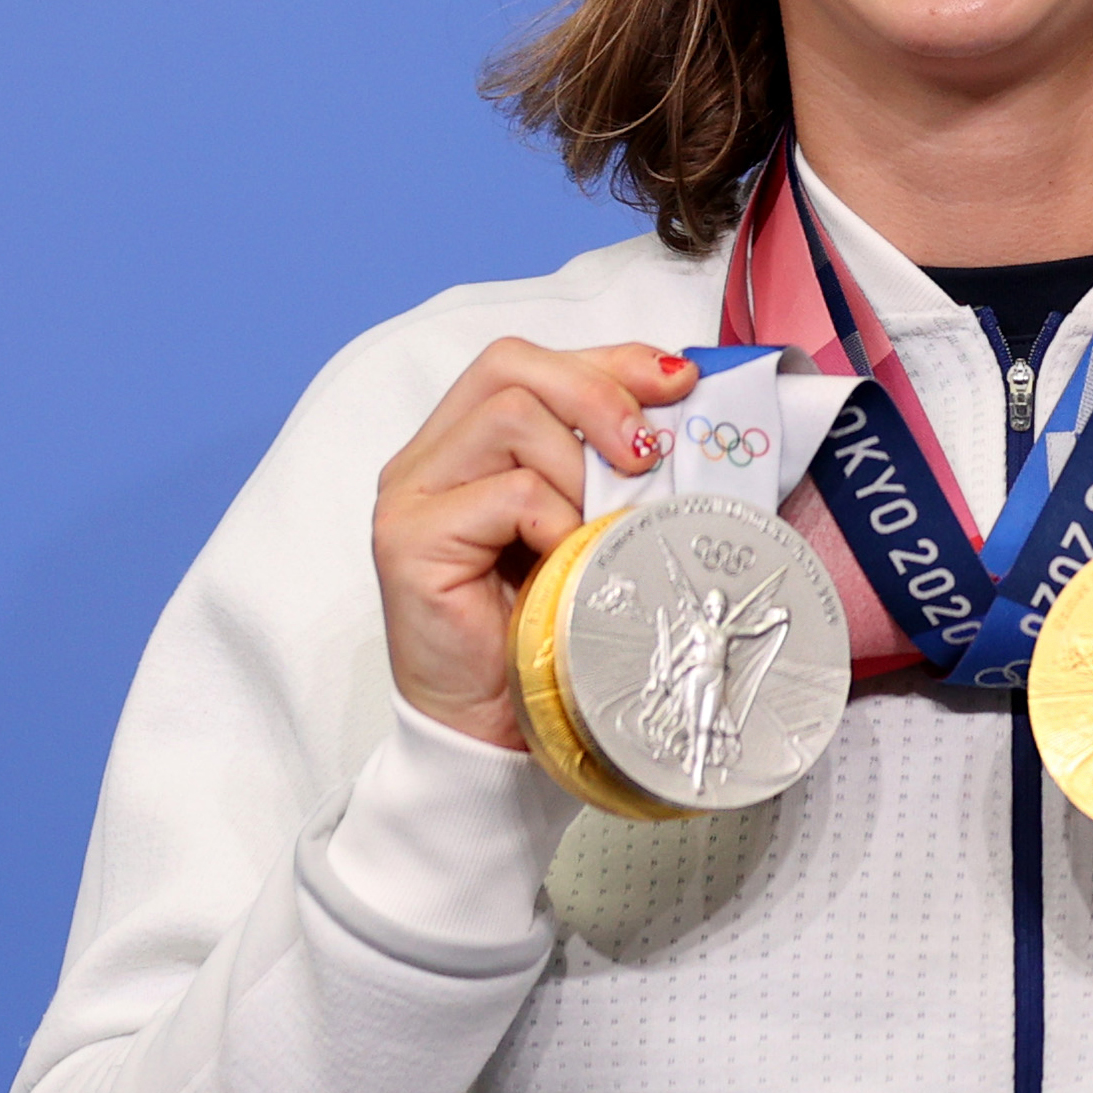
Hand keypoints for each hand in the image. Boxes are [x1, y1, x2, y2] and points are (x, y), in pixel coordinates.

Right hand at [371, 339, 696, 749]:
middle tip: (648, 452)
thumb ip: (608, 467)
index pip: (529, 363)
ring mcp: (410, 495)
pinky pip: (507, 493)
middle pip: (511, 366)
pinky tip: (568, 561)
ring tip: (601, 525)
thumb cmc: (542, 631)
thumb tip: (682, 409)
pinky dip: (557, 521)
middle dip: (599, 394)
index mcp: (465, 444)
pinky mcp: (410, 540)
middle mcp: (428, 459)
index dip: (608, 361)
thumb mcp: (587, 527)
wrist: (493, 731)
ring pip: (510, 417)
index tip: (678, 382)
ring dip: (581, 466)